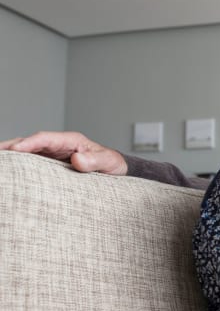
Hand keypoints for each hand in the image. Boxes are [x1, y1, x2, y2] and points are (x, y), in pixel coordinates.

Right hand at [0, 131, 127, 174]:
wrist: (116, 171)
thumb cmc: (112, 164)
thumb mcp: (108, 162)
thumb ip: (94, 161)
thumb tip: (77, 160)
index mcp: (70, 140)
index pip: (45, 138)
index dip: (29, 143)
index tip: (16, 150)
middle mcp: (58, 145)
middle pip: (29, 143)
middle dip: (11, 147)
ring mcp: (52, 155)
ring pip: (27, 153)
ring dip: (11, 156)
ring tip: (0, 163)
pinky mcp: (49, 165)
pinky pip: (31, 163)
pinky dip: (19, 165)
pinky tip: (8, 172)